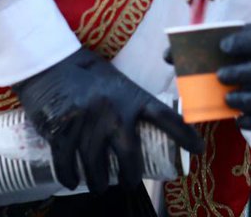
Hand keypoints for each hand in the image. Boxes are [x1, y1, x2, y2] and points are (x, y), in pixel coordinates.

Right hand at [13, 46, 204, 193]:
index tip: (199, 149)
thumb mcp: (118, 85)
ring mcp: (86, 119)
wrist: (52, 63)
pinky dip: (70, 175)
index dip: (184, 134)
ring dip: (99, 181)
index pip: (165, 117)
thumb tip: (149, 128)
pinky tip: (74, 181)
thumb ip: (131, 105)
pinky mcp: (61, 127)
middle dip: (131, 174)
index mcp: (132, 96)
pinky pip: (67, 159)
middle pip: (129, 153)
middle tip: (130, 183)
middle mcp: (113, 109)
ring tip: (100, 187)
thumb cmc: (89, 77)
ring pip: (96, 161)